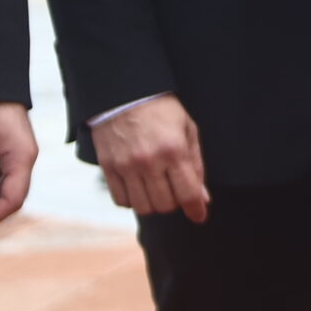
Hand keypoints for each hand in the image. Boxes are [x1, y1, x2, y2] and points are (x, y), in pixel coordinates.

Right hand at [92, 94, 209, 222]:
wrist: (124, 94)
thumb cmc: (161, 110)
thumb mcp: (187, 130)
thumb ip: (195, 165)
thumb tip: (202, 198)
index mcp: (173, 150)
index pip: (187, 193)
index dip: (196, 210)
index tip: (199, 216)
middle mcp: (149, 161)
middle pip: (165, 205)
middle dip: (175, 203)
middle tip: (176, 190)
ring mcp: (126, 166)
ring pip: (143, 207)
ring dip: (154, 204)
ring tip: (157, 189)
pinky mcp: (108, 168)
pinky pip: (121, 201)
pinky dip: (133, 200)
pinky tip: (139, 187)